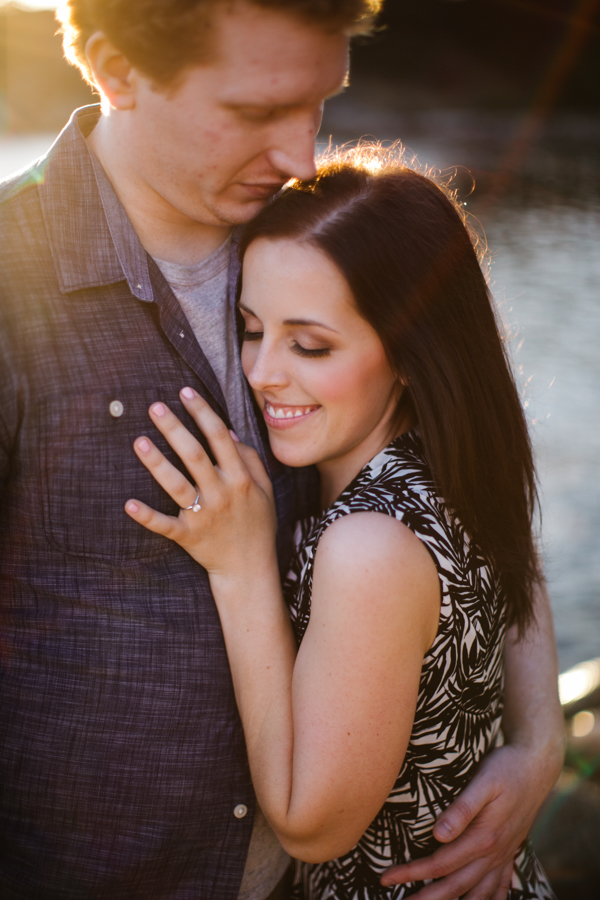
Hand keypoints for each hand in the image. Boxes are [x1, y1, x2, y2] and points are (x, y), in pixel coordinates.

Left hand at [125, 387, 276, 574]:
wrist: (250, 569)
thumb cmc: (257, 524)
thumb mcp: (264, 490)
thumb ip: (250, 460)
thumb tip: (228, 433)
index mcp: (240, 479)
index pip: (220, 438)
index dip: (202, 413)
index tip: (185, 392)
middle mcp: (222, 494)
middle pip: (195, 455)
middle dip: (175, 429)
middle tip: (155, 406)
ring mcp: (204, 516)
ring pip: (178, 485)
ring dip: (158, 464)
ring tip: (139, 442)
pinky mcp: (189, 537)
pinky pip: (166, 525)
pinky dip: (147, 516)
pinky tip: (129, 504)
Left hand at [381, 740, 558, 899]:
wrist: (537, 765)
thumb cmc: (505, 768)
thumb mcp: (484, 781)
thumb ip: (462, 809)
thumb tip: (438, 834)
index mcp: (484, 838)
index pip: (440, 863)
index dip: (412, 872)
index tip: (386, 876)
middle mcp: (494, 853)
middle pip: (455, 885)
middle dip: (426, 898)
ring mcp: (503, 855)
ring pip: (477, 892)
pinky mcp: (509, 851)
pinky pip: (499, 886)